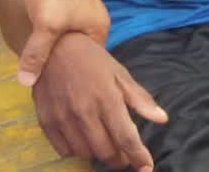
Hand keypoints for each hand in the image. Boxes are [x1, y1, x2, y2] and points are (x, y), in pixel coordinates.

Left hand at [15, 0, 109, 87]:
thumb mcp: (45, 28)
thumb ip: (37, 55)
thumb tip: (26, 83)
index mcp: (100, 26)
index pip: (95, 58)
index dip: (82, 72)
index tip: (67, 85)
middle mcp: (95, 19)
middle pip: (84, 48)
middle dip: (70, 61)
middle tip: (55, 78)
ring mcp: (82, 11)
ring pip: (73, 38)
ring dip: (61, 48)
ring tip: (48, 65)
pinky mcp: (68, 4)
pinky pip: (65, 28)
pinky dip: (56, 37)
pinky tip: (43, 46)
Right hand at [32, 33, 167, 171]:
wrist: (55, 48)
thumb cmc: (94, 61)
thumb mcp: (121, 75)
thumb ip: (141, 100)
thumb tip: (162, 119)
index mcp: (107, 98)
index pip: (126, 137)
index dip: (138, 156)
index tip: (147, 168)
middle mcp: (84, 111)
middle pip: (105, 151)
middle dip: (120, 159)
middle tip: (126, 155)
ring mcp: (62, 118)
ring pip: (85, 153)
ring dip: (99, 155)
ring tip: (107, 146)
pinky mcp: (46, 121)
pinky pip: (64, 150)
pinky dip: (77, 151)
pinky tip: (85, 141)